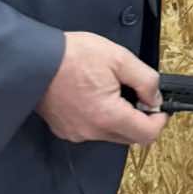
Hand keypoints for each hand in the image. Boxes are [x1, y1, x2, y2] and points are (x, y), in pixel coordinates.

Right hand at [36, 32, 168, 145]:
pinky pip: (92, 129)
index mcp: (108, 116)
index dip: (159, 120)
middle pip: (130, 137)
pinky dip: (101, 118)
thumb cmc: (74, 56)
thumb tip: (155, 98)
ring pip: (111, 134)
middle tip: (139, 93)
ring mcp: (76, 133)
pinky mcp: (64, 129)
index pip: (147, 135)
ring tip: (114, 90)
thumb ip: (145, 80)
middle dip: (141, 119)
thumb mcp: (119, 58)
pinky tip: (95, 95)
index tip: (159, 105)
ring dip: (120, 118)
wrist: (33, 60)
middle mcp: (92, 132)